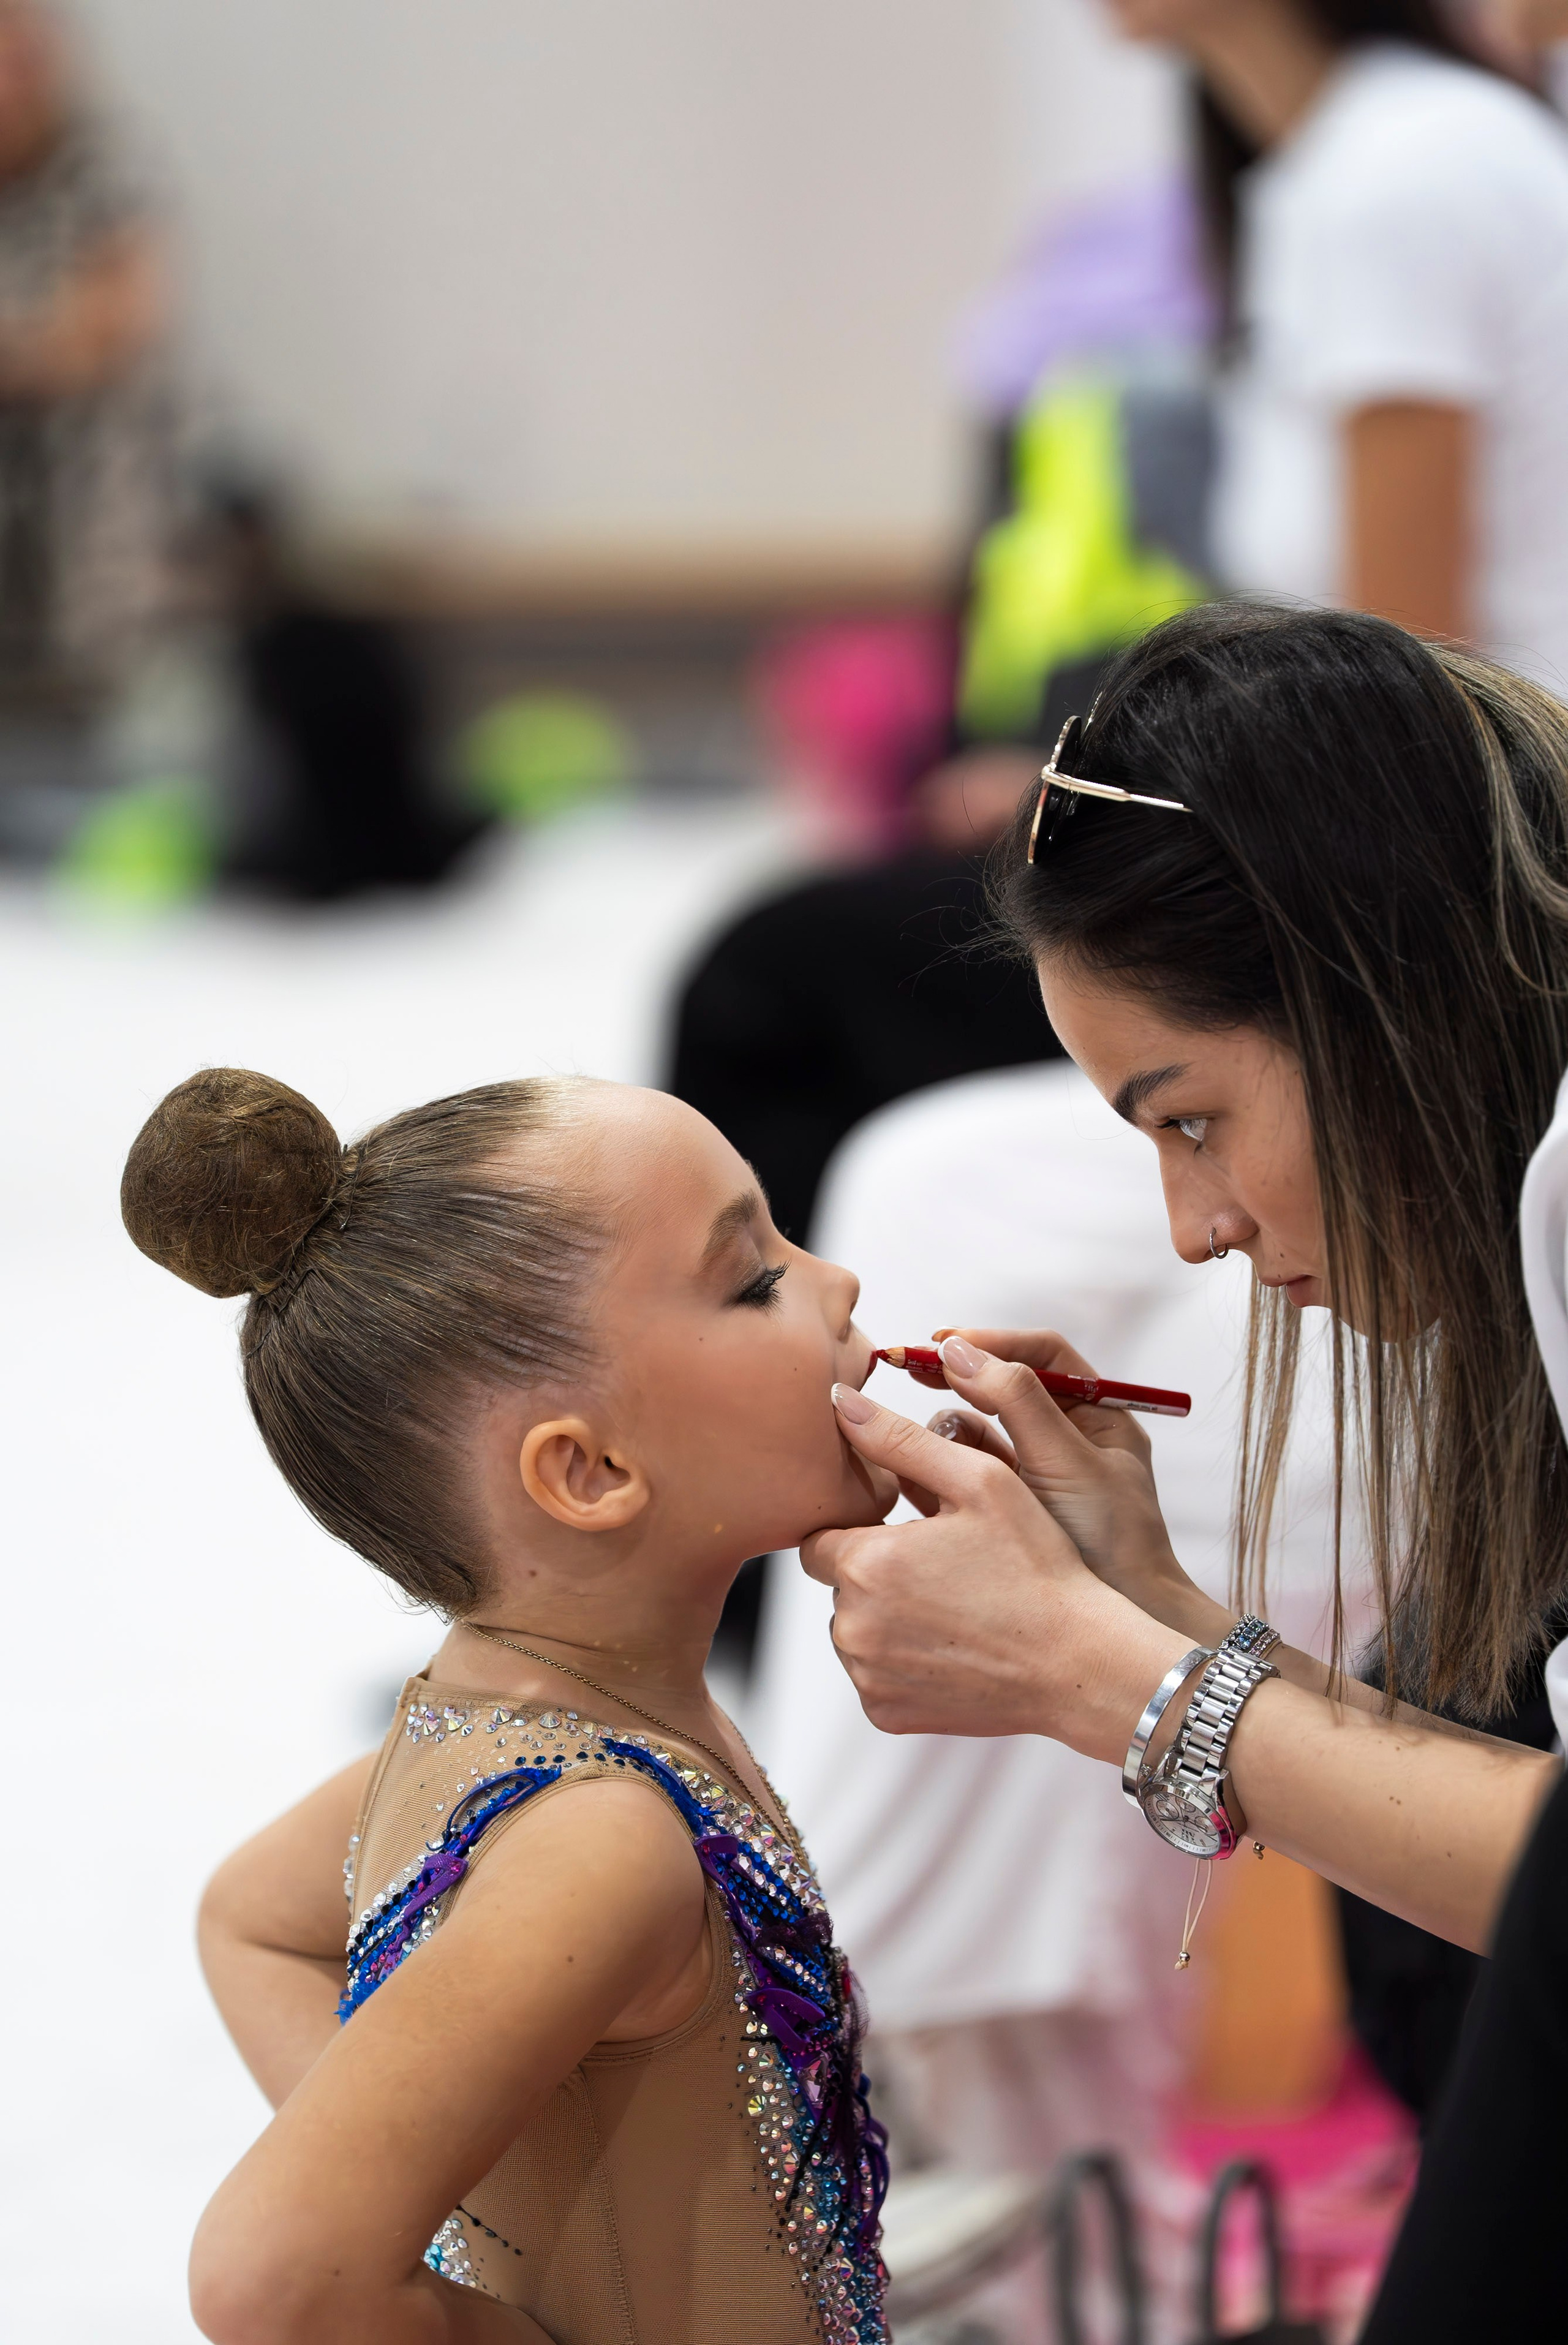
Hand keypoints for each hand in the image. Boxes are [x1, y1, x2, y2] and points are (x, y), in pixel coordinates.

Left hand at [803, 1380, 1188, 1754]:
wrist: (1080, 1664)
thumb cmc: (1036, 1565)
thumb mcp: (979, 1481)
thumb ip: (898, 1440)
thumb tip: (839, 1404)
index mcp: (865, 1563)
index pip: (820, 1537)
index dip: (864, 1529)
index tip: (911, 1533)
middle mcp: (852, 1625)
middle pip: (839, 1584)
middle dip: (876, 1572)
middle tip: (945, 1569)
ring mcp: (867, 1677)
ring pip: (855, 1630)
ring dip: (886, 1616)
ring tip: (954, 1608)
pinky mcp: (886, 1714)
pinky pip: (874, 1675)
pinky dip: (902, 1661)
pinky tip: (954, 1648)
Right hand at [911, 1330, 1223, 1643]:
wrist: (1110, 1637)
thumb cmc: (1112, 1548)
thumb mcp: (1068, 1462)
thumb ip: (1017, 1401)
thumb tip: (959, 1350)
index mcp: (1098, 1419)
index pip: (1045, 1355)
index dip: (995, 1340)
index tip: (944, 1342)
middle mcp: (1062, 1441)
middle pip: (1000, 1387)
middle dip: (955, 1378)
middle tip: (907, 1367)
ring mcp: (1027, 1479)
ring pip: (973, 1432)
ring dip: (947, 1436)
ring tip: (931, 1453)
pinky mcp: (997, 1513)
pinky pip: (958, 1476)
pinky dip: (935, 1472)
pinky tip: (914, 1481)